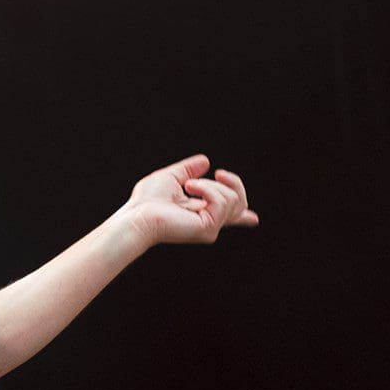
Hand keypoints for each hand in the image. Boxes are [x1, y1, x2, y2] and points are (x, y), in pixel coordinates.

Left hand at [124, 154, 259, 246]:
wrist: (137, 215)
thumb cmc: (146, 201)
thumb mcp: (171, 177)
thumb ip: (189, 170)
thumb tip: (205, 161)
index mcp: (200, 212)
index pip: (226, 215)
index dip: (242, 216)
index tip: (252, 218)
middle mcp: (208, 221)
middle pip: (240, 204)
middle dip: (235, 182)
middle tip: (218, 173)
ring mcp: (210, 226)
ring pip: (235, 199)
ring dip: (211, 184)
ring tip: (188, 185)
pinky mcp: (208, 228)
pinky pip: (222, 201)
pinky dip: (207, 188)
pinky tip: (189, 188)